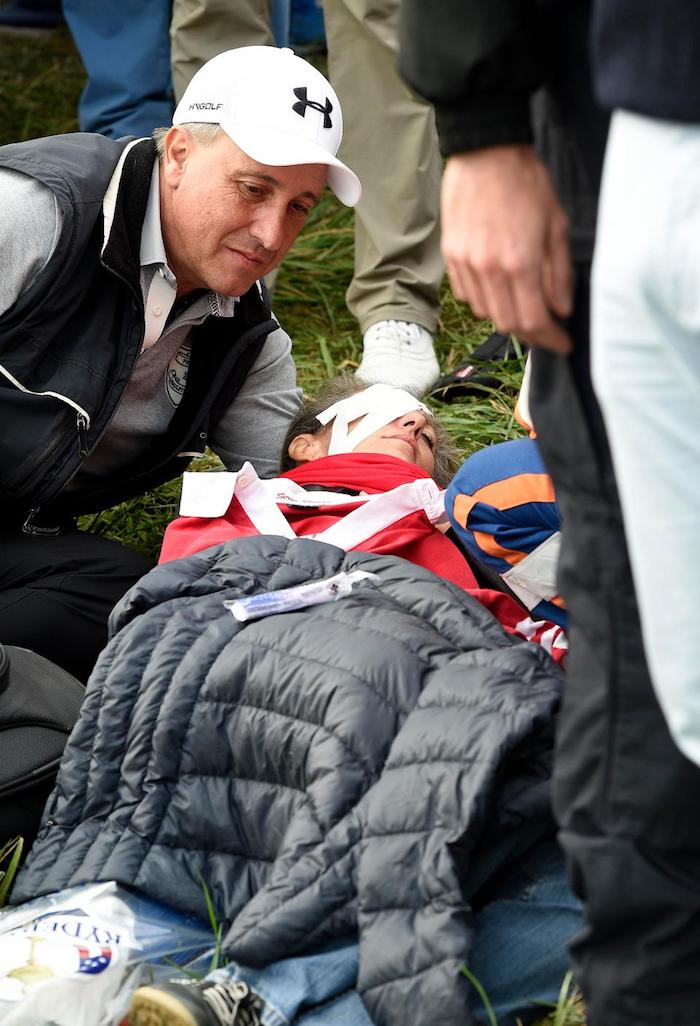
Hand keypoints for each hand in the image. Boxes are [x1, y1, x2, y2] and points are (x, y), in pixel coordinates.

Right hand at [441, 145, 572, 353]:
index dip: (551, 338)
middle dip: (531, 333)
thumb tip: (561, 309)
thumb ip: (559, 273)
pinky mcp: (450, 256)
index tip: (563, 343)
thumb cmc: (527, 183)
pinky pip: (467, 295)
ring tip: (524, 306)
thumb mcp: (556, 225)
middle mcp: (489, 270)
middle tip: (548, 330)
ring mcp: (465, 264)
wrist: (486, 152)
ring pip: (486, 313)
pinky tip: (499, 287)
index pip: (534, 320)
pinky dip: (485, 300)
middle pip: (508, 324)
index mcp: (519, 262)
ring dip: (507, 317)